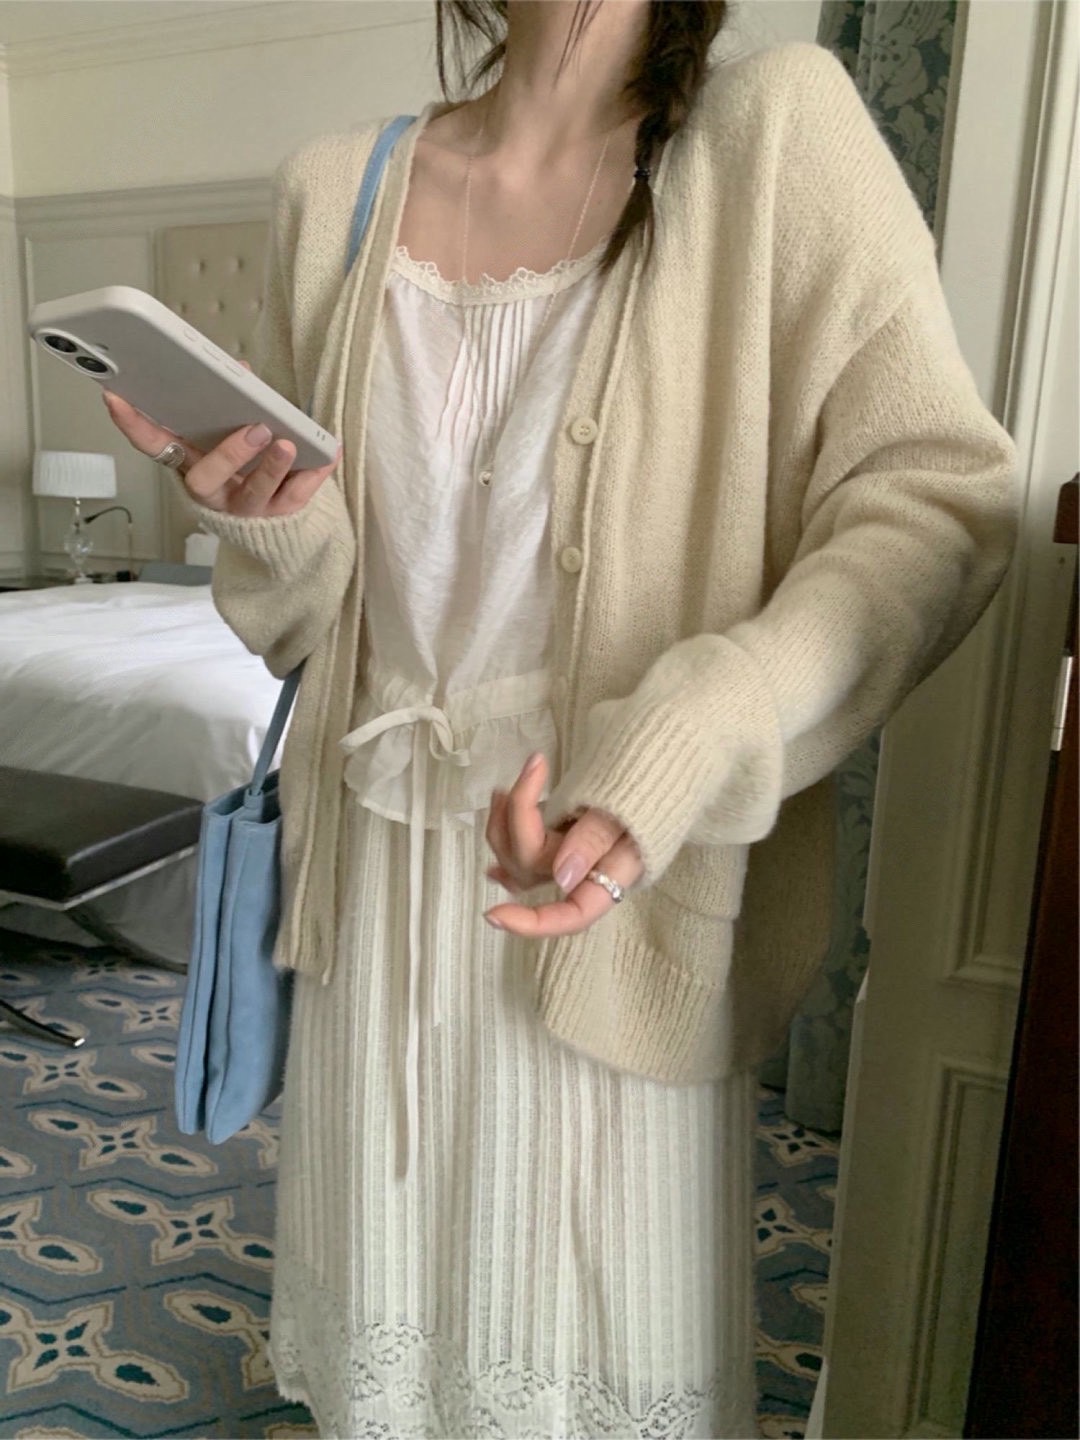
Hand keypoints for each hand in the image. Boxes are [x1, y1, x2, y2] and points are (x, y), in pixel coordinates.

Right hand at [101, 360, 342, 517]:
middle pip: (207, 478)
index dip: (132, 424)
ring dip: (271, 468)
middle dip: (230, 453)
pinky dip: (315, 476)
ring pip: (254, 494)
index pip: (154, 445)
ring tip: (290, 443)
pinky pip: (297, 499)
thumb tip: (241, 369)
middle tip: (255, 428)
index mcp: (190, 462)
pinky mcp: (278, 519)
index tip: (114, 396)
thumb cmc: (244, 464)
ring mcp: (244, 509)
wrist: (273, 524)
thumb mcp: (227, 432)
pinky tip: (329, 452)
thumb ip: (231, 400)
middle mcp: (212, 490)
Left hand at [483, 751, 643, 936]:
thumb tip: (561, 878)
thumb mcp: (632, 806)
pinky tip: (497, 810)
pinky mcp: (560, 838)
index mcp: (613, 875)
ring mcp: (570, 857)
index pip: (573, 914)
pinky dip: (505, 830)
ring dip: (504, 824)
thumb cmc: (656, 782)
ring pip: (519, 859)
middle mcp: (588, 873)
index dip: (533, 922)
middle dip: (517, 822)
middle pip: (534, 869)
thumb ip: (596, 838)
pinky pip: (522, 847)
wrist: (665, 759)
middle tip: (526, 772)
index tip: (492, 914)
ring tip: (505, 786)